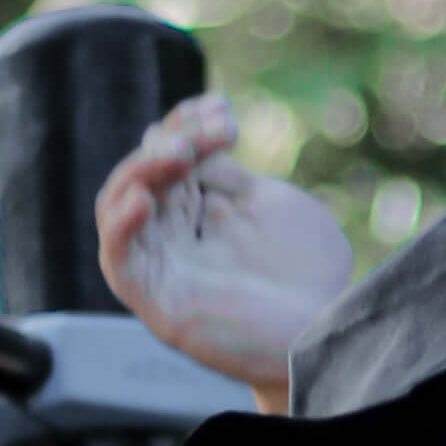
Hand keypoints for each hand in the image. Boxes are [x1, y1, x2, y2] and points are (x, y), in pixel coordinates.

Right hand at [95, 95, 353, 414]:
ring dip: (141, 172)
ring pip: (118, 208)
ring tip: (178, 154)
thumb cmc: (309, 277)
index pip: (170, 157)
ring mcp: (162, 269)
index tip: (221, 110)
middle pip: (143, 174)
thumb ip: (229, 176)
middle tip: (213, 131)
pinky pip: (118, 261)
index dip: (186, 125)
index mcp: (198, 212)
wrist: (327, 335)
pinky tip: (143, 199)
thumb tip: (196, 136)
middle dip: (171, 142)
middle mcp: (173, 237)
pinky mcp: (157, 303)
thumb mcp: (270, 206)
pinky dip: (121, 227)